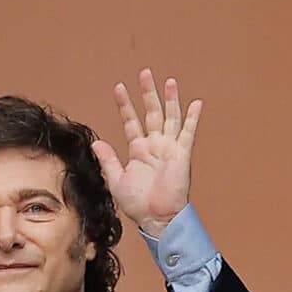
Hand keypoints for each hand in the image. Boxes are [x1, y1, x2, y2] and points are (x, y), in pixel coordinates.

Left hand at [91, 68, 202, 237]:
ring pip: (169, 117)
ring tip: (169, 81)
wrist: (156, 218)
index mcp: (138, 150)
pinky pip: (188, 132)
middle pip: (151, 113)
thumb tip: (96, 142)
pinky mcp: (181, 154)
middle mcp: (154, 145)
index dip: (125, 105)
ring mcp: (168, 148)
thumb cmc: (138, 203)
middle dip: (148, 94)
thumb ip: (108, 160)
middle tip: (145, 73)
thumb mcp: (116, 179)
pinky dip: (192, 118)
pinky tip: (195, 103)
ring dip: (170, 99)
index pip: (130, 121)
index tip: (119, 87)